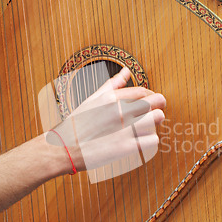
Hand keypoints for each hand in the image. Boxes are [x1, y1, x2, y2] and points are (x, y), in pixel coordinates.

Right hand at [47, 67, 165, 179]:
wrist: (63, 150)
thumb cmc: (76, 125)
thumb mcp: (92, 99)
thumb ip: (112, 85)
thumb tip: (126, 71)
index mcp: (111, 98)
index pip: (144, 91)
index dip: (152, 96)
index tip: (151, 102)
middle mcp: (120, 111)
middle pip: (156, 102)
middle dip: (158, 107)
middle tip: (156, 113)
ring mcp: (124, 129)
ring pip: (156, 120)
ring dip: (154, 124)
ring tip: (145, 129)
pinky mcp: (127, 147)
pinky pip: (152, 141)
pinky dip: (149, 142)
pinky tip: (141, 142)